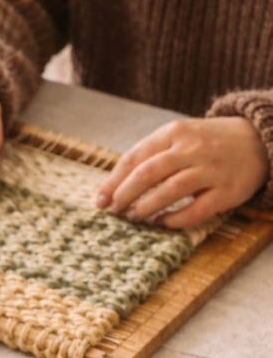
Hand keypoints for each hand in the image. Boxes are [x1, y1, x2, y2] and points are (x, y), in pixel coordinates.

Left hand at [96, 117, 268, 227]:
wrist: (259, 140)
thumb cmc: (210, 143)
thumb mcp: (181, 137)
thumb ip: (152, 155)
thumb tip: (115, 184)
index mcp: (174, 133)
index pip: (135, 158)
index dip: (114, 182)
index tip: (100, 200)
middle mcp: (191, 149)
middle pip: (148, 174)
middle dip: (124, 196)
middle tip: (113, 211)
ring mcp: (210, 170)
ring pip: (170, 190)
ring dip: (146, 207)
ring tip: (133, 218)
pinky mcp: (226, 191)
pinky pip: (195, 210)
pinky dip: (175, 220)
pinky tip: (162, 223)